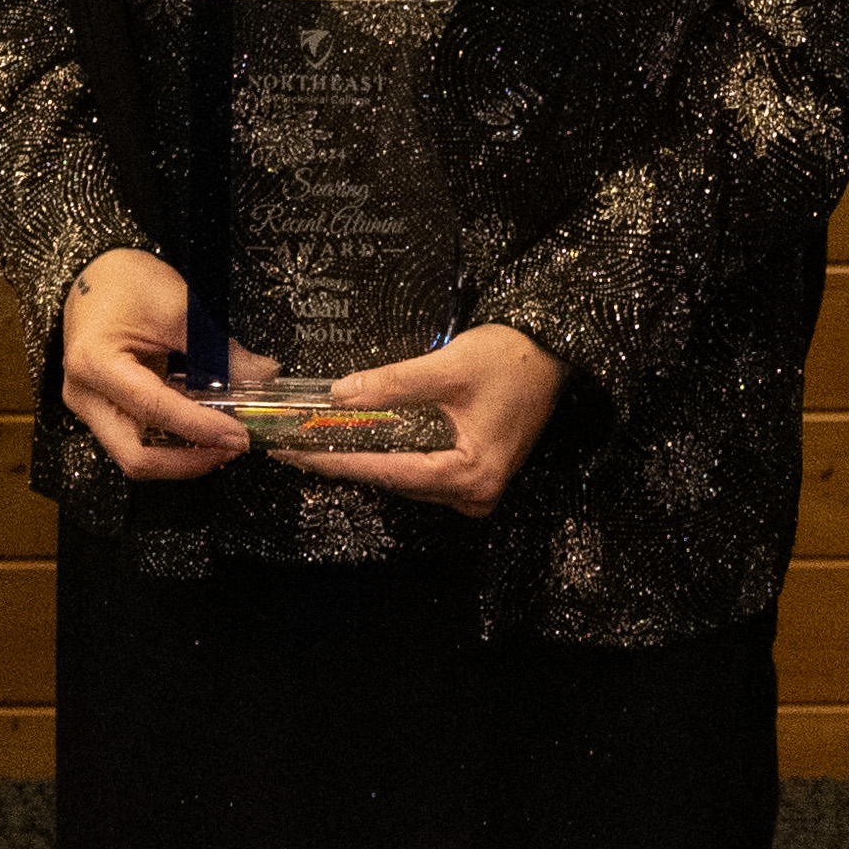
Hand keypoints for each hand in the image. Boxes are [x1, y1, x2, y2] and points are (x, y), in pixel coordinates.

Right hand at [55, 250, 251, 482]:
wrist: (96, 276)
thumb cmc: (128, 282)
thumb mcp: (179, 307)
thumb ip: (219, 349)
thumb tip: (263, 375)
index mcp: (94, 364)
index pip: (153, 409)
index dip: (200, 427)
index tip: (239, 435)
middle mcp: (83, 396)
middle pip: (135, 456)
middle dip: (187, 462)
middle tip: (231, 448)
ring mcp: (90, 408)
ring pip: (136, 455)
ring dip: (182, 457)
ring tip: (222, 440)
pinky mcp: (103, 411)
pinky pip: (138, 439)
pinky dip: (173, 442)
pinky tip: (202, 430)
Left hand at [286, 322, 566, 519]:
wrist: (556, 353)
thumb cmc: (512, 359)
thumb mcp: (449, 367)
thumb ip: (392, 384)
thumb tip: (337, 396)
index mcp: (470, 474)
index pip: (387, 471)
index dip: (336, 461)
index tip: (293, 453)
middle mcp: (473, 494)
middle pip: (394, 480)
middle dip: (343, 461)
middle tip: (293, 446)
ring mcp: (475, 489)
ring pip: (405, 478)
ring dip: (363, 458)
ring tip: (314, 442)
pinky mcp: (475, 475)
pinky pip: (421, 470)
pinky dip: (389, 454)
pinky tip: (357, 440)